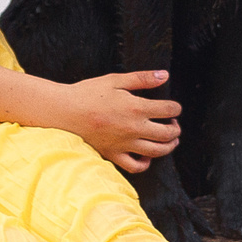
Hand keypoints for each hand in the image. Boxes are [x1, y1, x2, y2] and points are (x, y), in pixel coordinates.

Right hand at [61, 71, 182, 172]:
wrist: (64, 112)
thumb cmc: (88, 93)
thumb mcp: (116, 80)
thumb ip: (142, 78)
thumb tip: (164, 75)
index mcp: (136, 108)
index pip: (168, 110)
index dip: (176, 108)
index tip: (174, 107)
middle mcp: (134, 128)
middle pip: (167, 134)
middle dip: (176, 129)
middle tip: (174, 124)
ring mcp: (124, 144)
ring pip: (156, 152)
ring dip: (168, 146)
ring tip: (170, 140)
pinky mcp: (113, 155)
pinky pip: (135, 166)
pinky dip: (145, 164)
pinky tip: (147, 156)